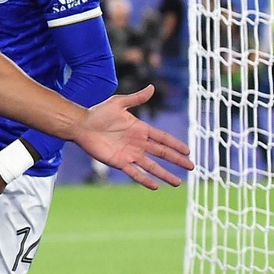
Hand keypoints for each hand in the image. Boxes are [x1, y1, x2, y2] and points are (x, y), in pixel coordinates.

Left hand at [73, 87, 193, 187]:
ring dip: (165, 174)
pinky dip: (145, 180)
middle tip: (192, 167)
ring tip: (177, 183)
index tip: (188, 151)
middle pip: (162, 153)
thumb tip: (152, 87)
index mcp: (141, 130)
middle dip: (177, 160)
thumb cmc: (98, 113)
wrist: (82, 125)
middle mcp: (138, 143)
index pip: (163, 139)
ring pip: (151, 166)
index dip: (176, 144)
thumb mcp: (119, 103)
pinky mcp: (119, 162)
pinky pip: (135, 173)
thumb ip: (136, 98)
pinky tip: (155, 186)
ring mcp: (130, 154)